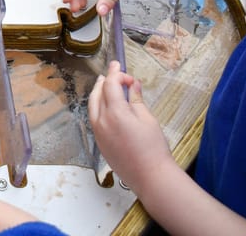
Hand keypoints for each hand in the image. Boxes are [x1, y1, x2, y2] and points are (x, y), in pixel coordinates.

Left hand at [88, 61, 175, 193]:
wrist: (150, 176)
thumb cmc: (153, 148)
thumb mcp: (147, 118)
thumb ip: (136, 99)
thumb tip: (132, 85)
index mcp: (115, 113)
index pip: (110, 84)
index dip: (116, 74)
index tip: (123, 69)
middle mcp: (102, 121)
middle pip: (98, 93)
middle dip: (105, 80)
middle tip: (113, 70)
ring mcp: (98, 133)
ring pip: (92, 105)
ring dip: (98, 92)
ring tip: (104, 83)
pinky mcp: (99, 142)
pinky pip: (94, 118)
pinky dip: (97, 106)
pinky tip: (104, 104)